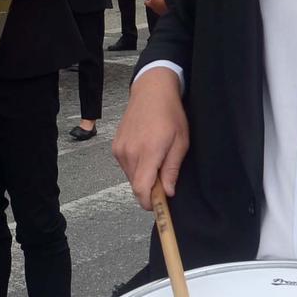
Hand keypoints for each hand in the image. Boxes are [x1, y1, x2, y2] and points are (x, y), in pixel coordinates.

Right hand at [112, 67, 189, 208]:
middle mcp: (129, 153)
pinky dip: (136, 167)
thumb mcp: (181, 142)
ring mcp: (120, 149)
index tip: (160, 206)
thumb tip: (167, 192)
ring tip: (157, 158)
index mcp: (148, 152)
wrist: (151, 91)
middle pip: (136, 186)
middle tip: (165, 178)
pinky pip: (126, 166)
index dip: (150, 203)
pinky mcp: (116, 146)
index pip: (142, 189)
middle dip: (150, 189)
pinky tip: (146, 152)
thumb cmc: (170, 114)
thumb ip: (172, 169)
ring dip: (143, 177)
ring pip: (131, 177)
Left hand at [139, 0, 168, 15]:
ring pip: (157, 7)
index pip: (146, 2)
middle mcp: (154, 9)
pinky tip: (167, 3)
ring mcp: (159, 11)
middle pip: (151, 5)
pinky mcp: (165, 13)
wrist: (171, 5)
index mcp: (150, 4)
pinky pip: (163, 10)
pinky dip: (164, 7)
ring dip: (159, 4)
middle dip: (153, 1)